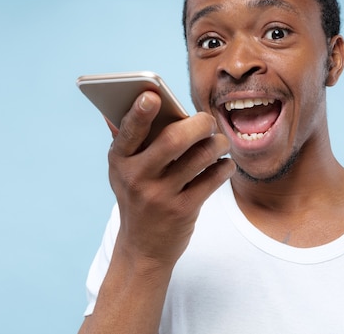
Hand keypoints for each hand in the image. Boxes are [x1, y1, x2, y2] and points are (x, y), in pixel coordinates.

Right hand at [107, 91, 235, 266]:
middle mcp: (137, 177)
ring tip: (221, 142)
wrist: (143, 248)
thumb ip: (126, 138)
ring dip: (217, 144)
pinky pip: (212, 179)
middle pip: (173, 140)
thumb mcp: (123, 171)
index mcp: (119, 160)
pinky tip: (224, 165)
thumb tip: (121, 102)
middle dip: (198, 124)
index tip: (153, 95)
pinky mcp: (183, 210)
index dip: (139, 112)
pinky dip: (224, 167)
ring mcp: (160, 195)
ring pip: (199, 157)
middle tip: (208, 121)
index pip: (128, 131)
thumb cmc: (137, 196)